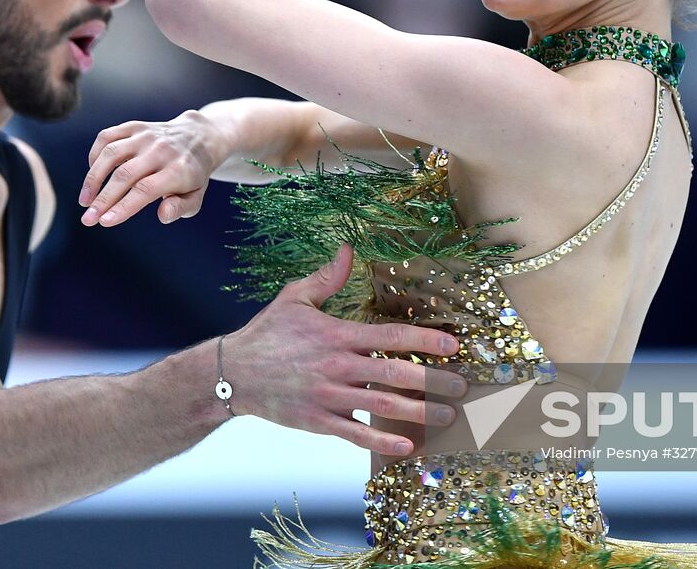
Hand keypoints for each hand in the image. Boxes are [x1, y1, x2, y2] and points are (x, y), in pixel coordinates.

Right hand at [80, 111, 224, 226]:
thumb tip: (162, 215)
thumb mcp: (196, 196)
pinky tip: (92, 173)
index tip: (104, 222)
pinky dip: (94, 155)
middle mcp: (161, 150)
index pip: (145, 190)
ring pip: (111, 154)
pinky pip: (107, 137)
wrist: (198, 136)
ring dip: (93, 178)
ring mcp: (146, 135)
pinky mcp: (135, 126)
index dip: (123, 206)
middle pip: (124, 175)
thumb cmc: (193, 175)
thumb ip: (181, 208)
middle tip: (87, 219)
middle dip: (103, 200)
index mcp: (178, 170)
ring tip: (85, 200)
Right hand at [223, 244, 466, 456]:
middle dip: (435, 381)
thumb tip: (349, 250)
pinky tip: (408, 446)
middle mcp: (338, 366)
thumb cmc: (267, 333)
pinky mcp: (319, 422)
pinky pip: (356, 435)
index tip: (454, 345)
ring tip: (448, 417)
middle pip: (397, 375)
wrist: (233, 373)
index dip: (426, 340)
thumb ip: (327, 277)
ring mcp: (329, 397)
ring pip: (383, 406)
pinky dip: (383, 442)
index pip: (391, 336)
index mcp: (337, 335)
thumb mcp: (295, 298)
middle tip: (464, 387)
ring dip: (420, 413)